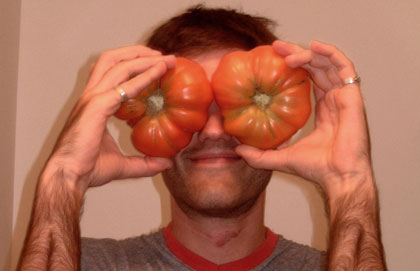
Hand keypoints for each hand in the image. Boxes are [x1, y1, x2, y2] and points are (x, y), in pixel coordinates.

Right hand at [44, 45, 175, 192]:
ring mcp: (92, 99)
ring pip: (119, 66)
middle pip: (112, 60)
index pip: (112, 74)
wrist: (68, 177)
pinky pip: (124, 86)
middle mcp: (91, 96)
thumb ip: (144, 163)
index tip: (155, 65)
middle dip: (138, 53)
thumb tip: (165, 163)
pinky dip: (144, 76)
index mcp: (94, 104)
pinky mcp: (96, 106)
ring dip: (143, 58)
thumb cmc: (87, 169)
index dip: (132, 65)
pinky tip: (158, 72)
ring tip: (164, 59)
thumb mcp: (123, 165)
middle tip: (162, 56)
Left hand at [236, 40, 371, 193]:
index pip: (308, 80)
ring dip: (307, 53)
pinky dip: (331, 54)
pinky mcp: (352, 96)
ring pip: (327, 64)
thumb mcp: (281, 158)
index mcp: (323, 110)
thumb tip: (238, 150)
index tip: (273, 59)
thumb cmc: (316, 169)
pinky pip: (344, 67)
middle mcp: (334, 100)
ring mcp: (344, 96)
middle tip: (275, 47)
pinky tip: (313, 47)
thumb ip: (260, 155)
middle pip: (316, 68)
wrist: (339, 177)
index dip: (293, 68)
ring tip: (285, 52)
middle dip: (296, 54)